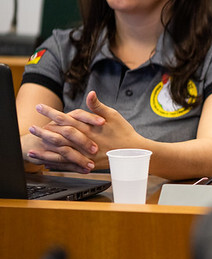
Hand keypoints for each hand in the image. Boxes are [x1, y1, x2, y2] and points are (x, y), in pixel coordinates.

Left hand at [27, 91, 142, 171]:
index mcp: (88, 128)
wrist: (134, 153)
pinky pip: (68, 165)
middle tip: (30, 129)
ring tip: (31, 150)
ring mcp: (84, 154)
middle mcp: (84, 141)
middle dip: (43, 131)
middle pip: (59, 136)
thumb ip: (98, 106)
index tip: (40, 107)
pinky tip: (46, 163)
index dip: (51, 113)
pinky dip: (56, 164)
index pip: (65, 119)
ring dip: (45, 150)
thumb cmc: (124, 132)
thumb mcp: (114, 115)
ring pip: (60, 152)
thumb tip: (90, 93)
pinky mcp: (87, 164)